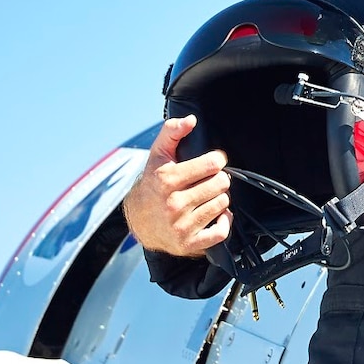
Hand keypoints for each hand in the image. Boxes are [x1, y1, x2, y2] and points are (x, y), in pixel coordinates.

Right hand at [123, 115, 231, 257]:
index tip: (213, 162)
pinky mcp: (189, 243)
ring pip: (223, 204)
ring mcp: (181, 225)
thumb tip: (189, 120)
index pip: (212, 164)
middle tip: (210, 181)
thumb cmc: (152, 185)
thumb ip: (172, 132)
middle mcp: (173, 203)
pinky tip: (216, 215)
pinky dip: (224, 222)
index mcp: (167, 179)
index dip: (216, 160)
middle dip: (219, 180)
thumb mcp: (157, 155)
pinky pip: (221, 232)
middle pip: (221, 184)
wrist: (140, 221)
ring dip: (220, 199)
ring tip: (208, 196)